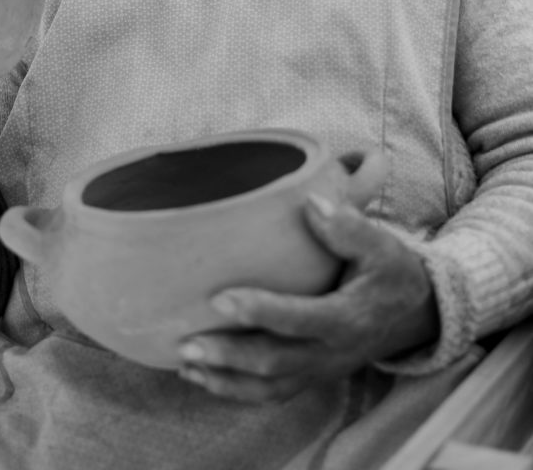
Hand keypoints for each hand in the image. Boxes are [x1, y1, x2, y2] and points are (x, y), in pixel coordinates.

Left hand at [177, 194, 438, 402]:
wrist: (413, 314)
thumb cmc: (390, 271)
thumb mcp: (381, 245)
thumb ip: (349, 227)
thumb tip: (311, 203)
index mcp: (347, 317)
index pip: (300, 319)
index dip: (260, 311)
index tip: (220, 297)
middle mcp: (331, 351)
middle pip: (275, 362)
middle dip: (229, 355)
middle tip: (186, 341)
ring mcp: (319, 369)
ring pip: (268, 386)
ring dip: (224, 378)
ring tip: (184, 361)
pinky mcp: (310, 376)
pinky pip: (270, 394)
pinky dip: (233, 390)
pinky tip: (199, 375)